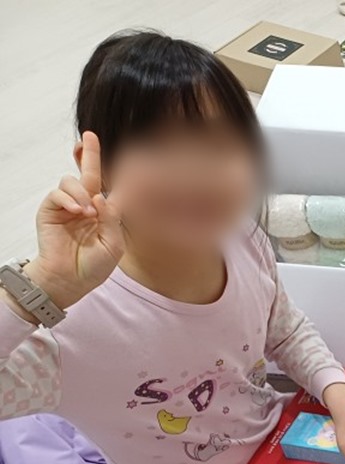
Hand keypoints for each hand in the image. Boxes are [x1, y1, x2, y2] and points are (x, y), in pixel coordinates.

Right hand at [24, 132, 123, 308]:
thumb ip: (112, 219)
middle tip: (90, 136)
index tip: (127, 160)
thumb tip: (101, 196)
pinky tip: (77, 211)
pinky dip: (68, 199)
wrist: (69, 279)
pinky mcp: (51, 209)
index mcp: (104, 213)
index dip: (116, 174)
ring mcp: (67, 206)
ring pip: (72, 182)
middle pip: (88, 174)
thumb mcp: (113, 244)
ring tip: (86, 213)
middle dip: (89, 154)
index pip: (110, 188)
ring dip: (81, 193)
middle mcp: (86, 205)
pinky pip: (57, 192)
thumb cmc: (93, 266)